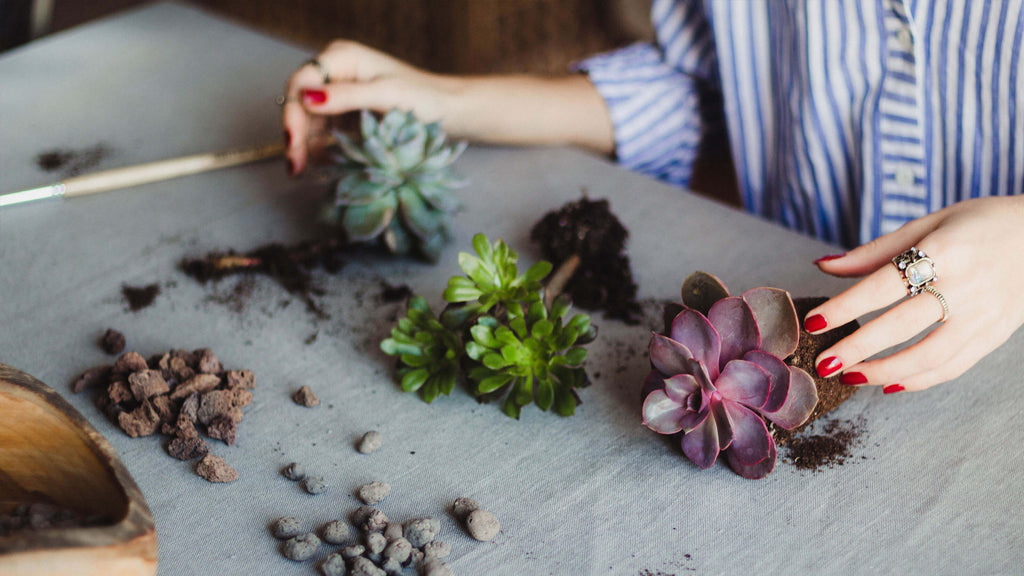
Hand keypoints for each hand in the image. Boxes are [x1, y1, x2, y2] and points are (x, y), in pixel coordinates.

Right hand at [282, 40, 451, 174]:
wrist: (449, 113)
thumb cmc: (424, 98)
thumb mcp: (386, 95)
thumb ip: (347, 96)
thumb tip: (307, 98)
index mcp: (343, 58)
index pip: (302, 81)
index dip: (292, 110)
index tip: (292, 139)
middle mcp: (336, 73)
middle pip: (301, 103)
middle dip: (296, 134)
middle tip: (295, 166)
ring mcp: (340, 96)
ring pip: (309, 122)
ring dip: (305, 147)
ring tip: (305, 171)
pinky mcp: (347, 116)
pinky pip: (325, 134)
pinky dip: (321, 150)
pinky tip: (320, 167)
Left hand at [805, 195, 1023, 393]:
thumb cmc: (979, 224)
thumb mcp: (928, 224)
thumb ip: (874, 252)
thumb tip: (823, 267)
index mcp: (944, 251)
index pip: (883, 285)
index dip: (845, 307)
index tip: (813, 323)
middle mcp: (965, 285)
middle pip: (901, 325)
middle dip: (857, 348)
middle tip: (823, 362)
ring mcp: (984, 314)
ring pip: (928, 356)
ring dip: (884, 372)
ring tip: (850, 376)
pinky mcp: (995, 334)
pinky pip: (953, 366)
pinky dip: (919, 380)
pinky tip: (888, 383)